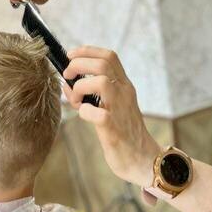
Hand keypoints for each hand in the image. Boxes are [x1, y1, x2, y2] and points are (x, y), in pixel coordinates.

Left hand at [63, 46, 160, 187]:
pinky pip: (98, 114)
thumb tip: (66, 84)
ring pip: (101, 82)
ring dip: (80, 87)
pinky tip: (84, 117)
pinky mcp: (114, 130)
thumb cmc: (123, 133)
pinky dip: (84, 112)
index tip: (71, 55)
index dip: (87, 51)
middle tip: (68, 76)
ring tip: (76, 100)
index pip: (109, 57)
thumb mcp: (111, 107)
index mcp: (124, 86)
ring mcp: (120, 110)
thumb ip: (92, 94)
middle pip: (102, 64)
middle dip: (79, 64)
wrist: (144, 160)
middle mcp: (124, 94)